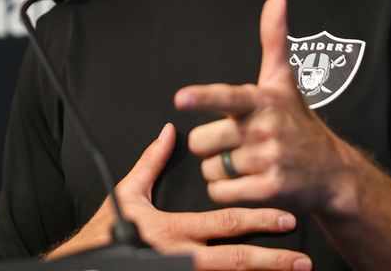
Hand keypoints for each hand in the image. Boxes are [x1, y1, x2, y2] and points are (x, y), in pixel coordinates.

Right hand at [48, 122, 312, 270]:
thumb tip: (169, 132)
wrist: (88, 265)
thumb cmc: (106, 232)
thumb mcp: (127, 194)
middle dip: (273, 261)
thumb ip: (152, 163)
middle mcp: (182, 258)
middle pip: (236, 261)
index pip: (225, 224)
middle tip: (302, 259)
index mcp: (173, 230)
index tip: (286, 219)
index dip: (259, 221)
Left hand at [175, 0, 359, 215]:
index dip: (203, 97)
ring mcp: (268, 161)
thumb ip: (274, 41)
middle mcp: (264, 130)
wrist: (334, 174)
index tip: (181, 98)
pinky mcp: (269, 190)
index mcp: (262, 101)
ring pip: (210, 169)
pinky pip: (222, 192)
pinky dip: (225, 191)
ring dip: (218, 170)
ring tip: (243, 164)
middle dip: (209, 146)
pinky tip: (244, 184)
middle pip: (203, 141)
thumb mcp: (284, 82)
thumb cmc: (300, 124)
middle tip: (230, 143)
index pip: (227, 98)